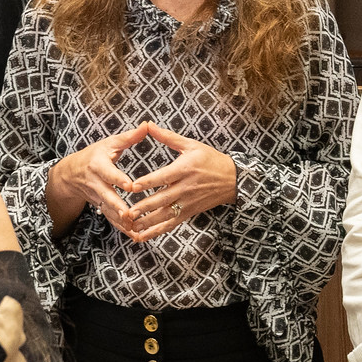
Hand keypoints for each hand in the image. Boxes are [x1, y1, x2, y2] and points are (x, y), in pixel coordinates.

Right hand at [47, 126, 150, 237]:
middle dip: (117, 206)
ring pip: (109, 211)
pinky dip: (122, 228)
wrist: (70, 174)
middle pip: (107, 196)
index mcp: (99, 165)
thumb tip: (147, 125)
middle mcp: (96, 183)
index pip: (110, 173)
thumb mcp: (109, 143)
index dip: (119, 179)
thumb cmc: (95, 155)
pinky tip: (135, 236)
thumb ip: (129, 137)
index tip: (130, 186)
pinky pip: (111, 219)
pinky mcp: (100, 207)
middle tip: (128, 215)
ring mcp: (97, 198)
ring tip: (135, 230)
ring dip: (121, 222)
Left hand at [119, 123, 237, 241]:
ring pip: (165, 215)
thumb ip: (168, 137)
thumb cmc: (211, 159)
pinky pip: (171, 224)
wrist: (232, 179)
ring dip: (148, 222)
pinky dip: (156, 231)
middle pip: (163, 199)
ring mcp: (187, 202)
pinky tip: (142, 236)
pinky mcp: (189, 212)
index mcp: (185, 169)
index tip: (133, 186)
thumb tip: (148, 125)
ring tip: (132, 227)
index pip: (164, 176)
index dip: (149, 182)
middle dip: (145, 207)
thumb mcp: (191, 145)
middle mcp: (186, 188)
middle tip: (128, 212)